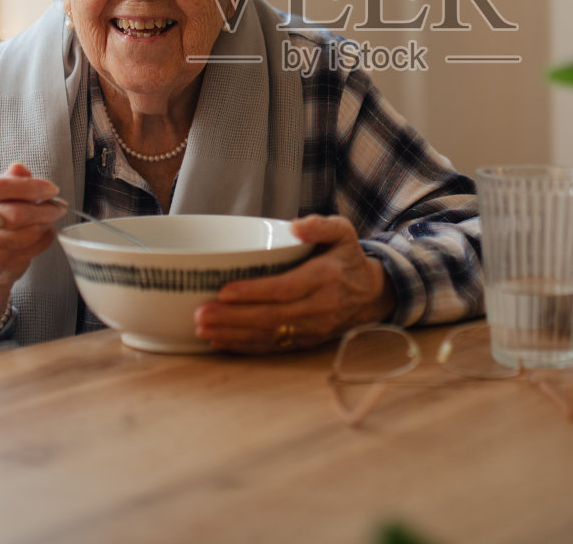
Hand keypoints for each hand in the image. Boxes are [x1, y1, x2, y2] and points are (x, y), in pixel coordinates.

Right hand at [0, 162, 64, 320]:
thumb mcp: (3, 185)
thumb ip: (14, 177)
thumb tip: (20, 169)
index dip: (31, 187)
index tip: (52, 189)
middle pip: (15, 213)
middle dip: (45, 209)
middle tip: (59, 206)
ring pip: (26, 233)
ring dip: (46, 224)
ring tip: (50, 218)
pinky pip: (31, 248)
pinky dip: (44, 238)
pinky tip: (43, 231)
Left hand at [193, 214, 395, 353]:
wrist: (372, 295)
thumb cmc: (348, 258)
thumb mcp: (343, 232)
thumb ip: (321, 225)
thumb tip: (296, 226)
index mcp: (324, 278)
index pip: (285, 288)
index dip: (254, 292)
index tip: (224, 291)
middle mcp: (318, 307)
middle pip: (271, 316)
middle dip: (233, 318)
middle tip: (200, 315)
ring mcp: (312, 329)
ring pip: (268, 335)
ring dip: (233, 334)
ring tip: (202, 329)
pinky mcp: (305, 342)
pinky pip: (272, 347)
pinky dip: (244, 347)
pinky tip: (220, 341)